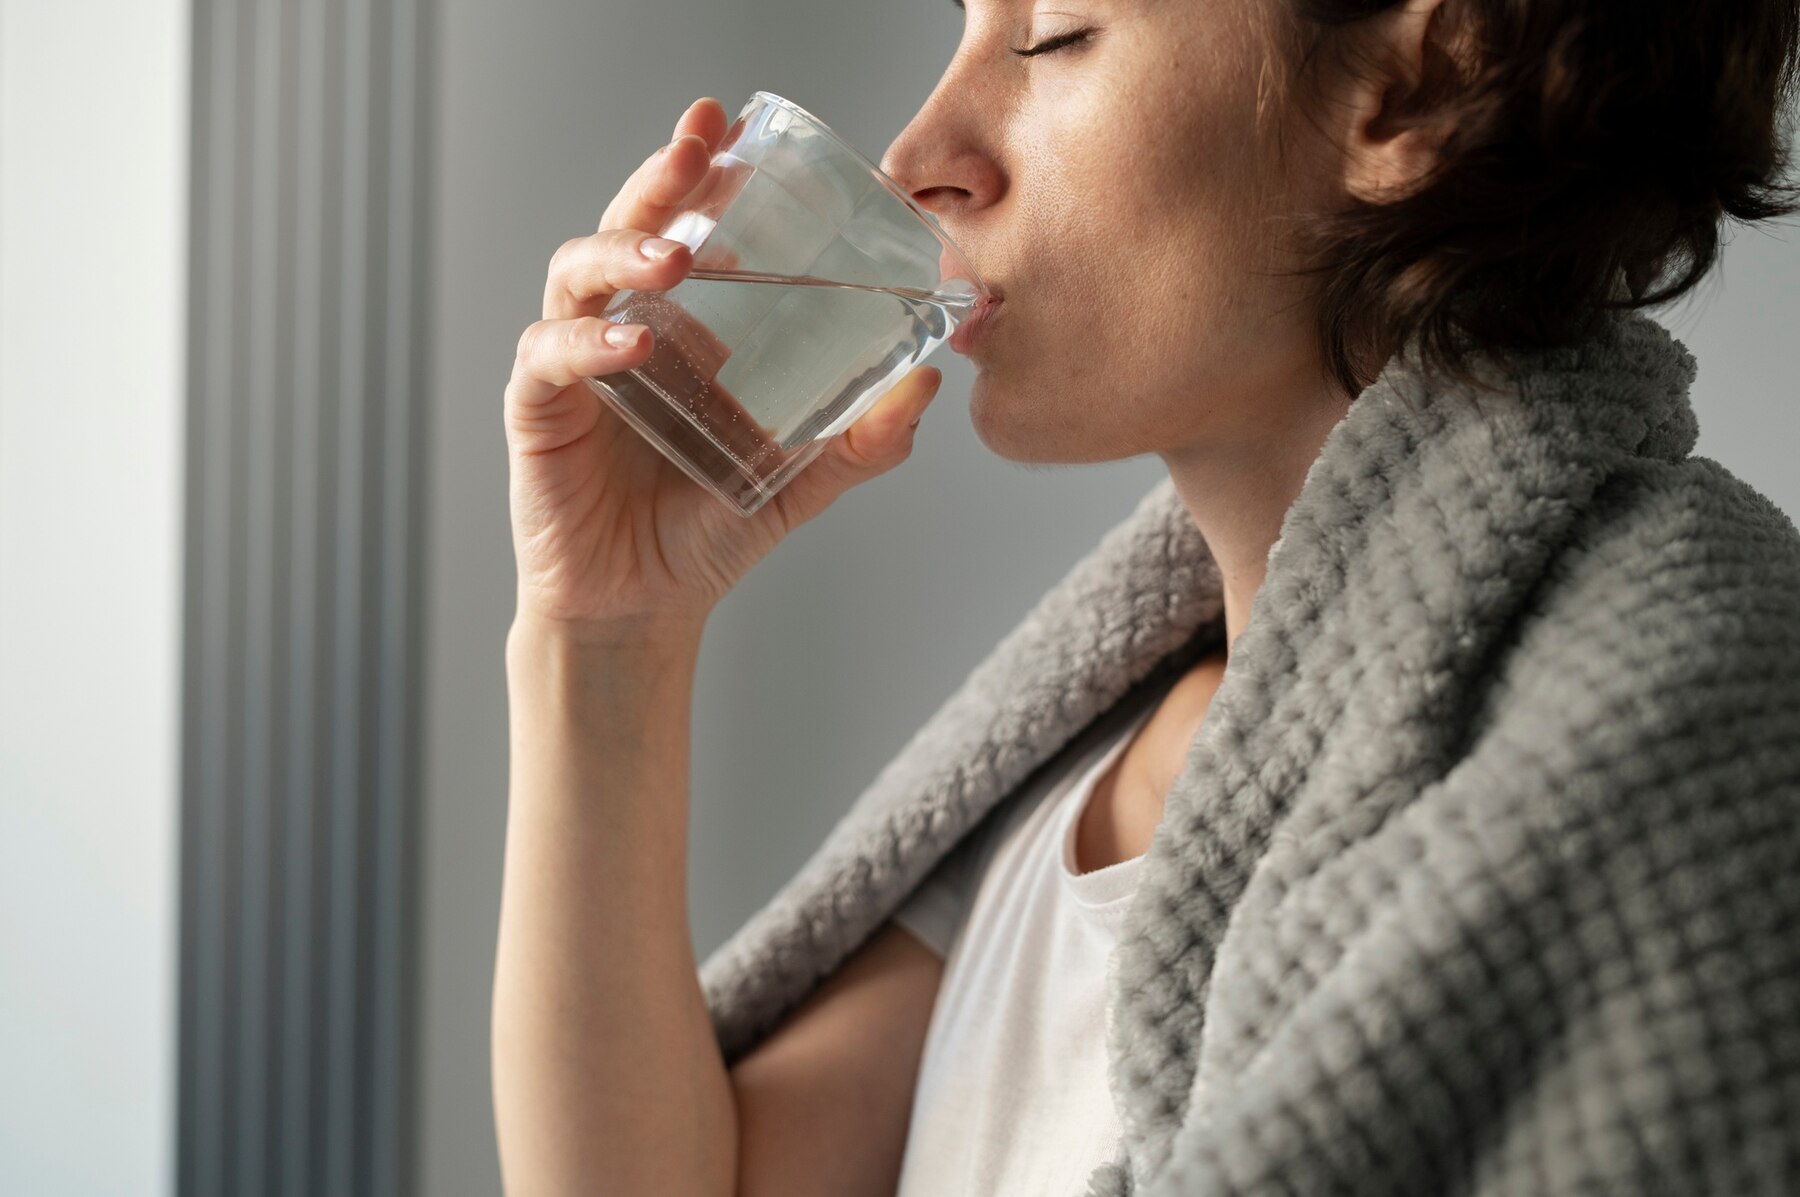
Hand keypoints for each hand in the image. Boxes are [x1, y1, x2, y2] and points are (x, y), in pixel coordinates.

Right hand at [505, 96, 942, 636]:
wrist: (641, 610)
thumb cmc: (704, 532)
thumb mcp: (797, 482)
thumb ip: (860, 441)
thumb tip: (926, 384)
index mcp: (683, 327)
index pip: (687, 227)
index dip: (705, 174)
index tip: (738, 128)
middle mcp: (623, 327)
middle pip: (629, 225)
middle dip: (662, 178)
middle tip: (697, 144)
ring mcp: (575, 363)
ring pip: (577, 272)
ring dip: (623, 250)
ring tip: (674, 254)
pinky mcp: (537, 410)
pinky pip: (551, 355)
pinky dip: (588, 342)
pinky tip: (635, 342)